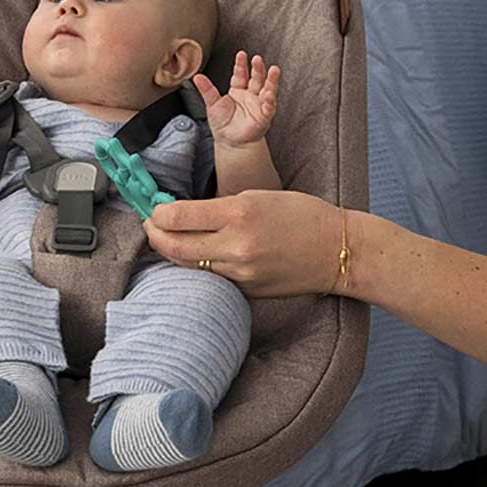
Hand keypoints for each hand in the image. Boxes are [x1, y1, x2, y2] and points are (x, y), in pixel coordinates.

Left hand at [145, 189, 338, 295]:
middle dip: (155, 235)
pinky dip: (198, 266)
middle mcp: (237, 246)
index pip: (179, 217)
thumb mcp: (258, 196)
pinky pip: (212, 278)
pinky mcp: (246, 290)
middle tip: (150, 224)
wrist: (336, 250)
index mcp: (240, 214)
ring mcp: (241, 273)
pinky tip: (196, 255)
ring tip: (168, 238)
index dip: (156, 213)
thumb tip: (181, 213)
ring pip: (189, 265)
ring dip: (172, 252)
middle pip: (175, 247)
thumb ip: (219, 207)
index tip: (153, 208)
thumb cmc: (301, 215)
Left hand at [192, 53, 279, 148]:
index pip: (240, 74)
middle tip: (257, 59)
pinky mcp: (264, 115)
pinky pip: (269, 106)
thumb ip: (206, 90)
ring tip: (274, 70)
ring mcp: (258, 104)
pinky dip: (270, 100)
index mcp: (238, 91)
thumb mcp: (212, 104)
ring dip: (271, 80)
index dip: (241, 64)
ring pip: (267, 89)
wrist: (229, 142)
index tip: (241, 54)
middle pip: (256, 78)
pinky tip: (270, 94)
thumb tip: (197, 77)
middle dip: (257, 68)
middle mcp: (250, 95)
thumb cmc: (222, 124)